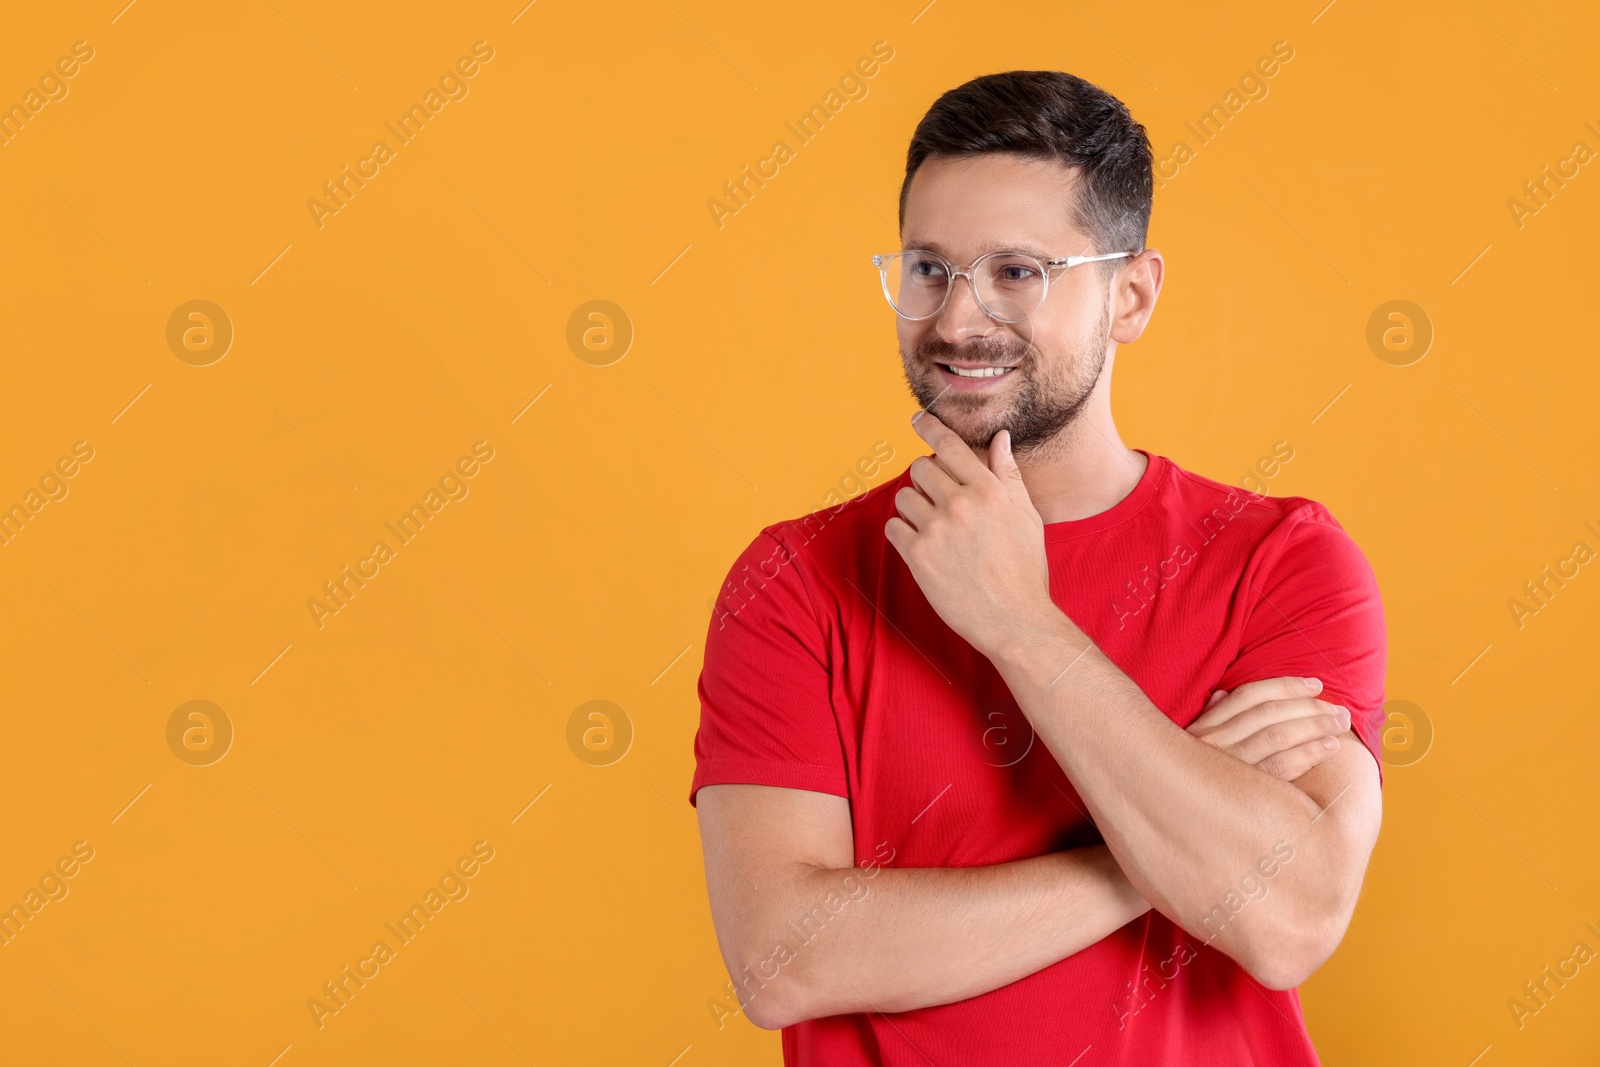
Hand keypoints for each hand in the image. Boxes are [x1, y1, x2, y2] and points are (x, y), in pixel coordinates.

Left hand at [884, 411, 1054, 658]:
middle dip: (925, 478)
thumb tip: (1000, 438)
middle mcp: (961, 504)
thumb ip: (1008, 474)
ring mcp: (937, 529)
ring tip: (934, 529)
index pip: (950, 444)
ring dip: (913, 508)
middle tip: (938, 500)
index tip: (917, 419)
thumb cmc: (1024, 569)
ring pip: (904, 497)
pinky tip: (922, 546)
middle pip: (920, 468)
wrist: (1014, 619)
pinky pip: (894, 527)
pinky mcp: (918, 555)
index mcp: (989, 490)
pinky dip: (902, 533)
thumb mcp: (1026, 516)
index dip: (929, 427)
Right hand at [1186, 677, 1351, 781]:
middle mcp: (1213, 743)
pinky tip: (1330, 748)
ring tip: (1341, 725)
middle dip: (1309, 707)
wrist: (1173, 813)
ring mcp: (1228, 767)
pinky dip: (1309, 754)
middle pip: (1269, 714)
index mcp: (1203, 728)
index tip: (1315, 685)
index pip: (1248, 696)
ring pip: (1278, 736)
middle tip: (1340, 710)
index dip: (1285, 686)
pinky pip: (1282, 768)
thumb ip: (1208, 719)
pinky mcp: (1244, 793)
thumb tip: (1221, 694)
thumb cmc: (1188, 779)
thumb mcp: (1189, 746)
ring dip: (1315, 727)